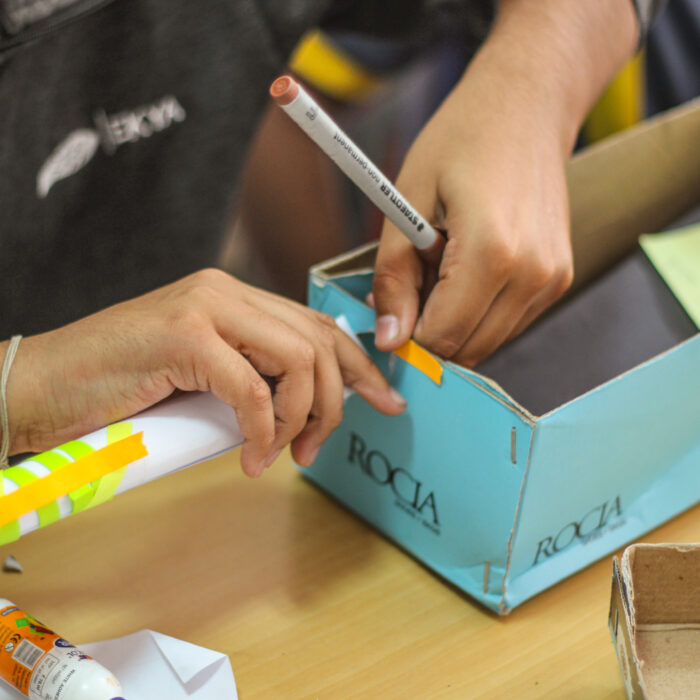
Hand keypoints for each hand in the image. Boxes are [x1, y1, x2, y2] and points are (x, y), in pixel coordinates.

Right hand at [5, 269, 405, 475]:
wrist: (43, 385)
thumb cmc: (119, 387)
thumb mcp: (201, 377)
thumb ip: (248, 378)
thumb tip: (301, 410)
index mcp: (233, 298)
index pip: (316, 326)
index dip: (358, 366)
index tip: (383, 401)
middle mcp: (224, 293)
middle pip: (319, 343)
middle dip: (335, 403)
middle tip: (316, 448)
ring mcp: (204, 309)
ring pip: (297, 361)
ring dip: (301, 418)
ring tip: (282, 454)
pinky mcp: (184, 337)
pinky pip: (252, 390)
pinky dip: (262, 431)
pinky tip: (249, 458)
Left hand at [371, 0, 636, 366]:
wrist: (527, 105)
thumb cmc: (461, 140)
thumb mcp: (408, 203)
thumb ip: (394, 277)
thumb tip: (391, 340)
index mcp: (493, 253)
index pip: (443, 337)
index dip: (408, 335)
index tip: (390, 314)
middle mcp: (533, 275)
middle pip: (467, 348)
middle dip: (431, 329)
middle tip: (415, 281)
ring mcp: (552, 280)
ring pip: (488, 341)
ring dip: (456, 321)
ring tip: (445, 267)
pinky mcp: (558, 279)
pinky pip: (508, 322)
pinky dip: (480, 312)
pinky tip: (469, 269)